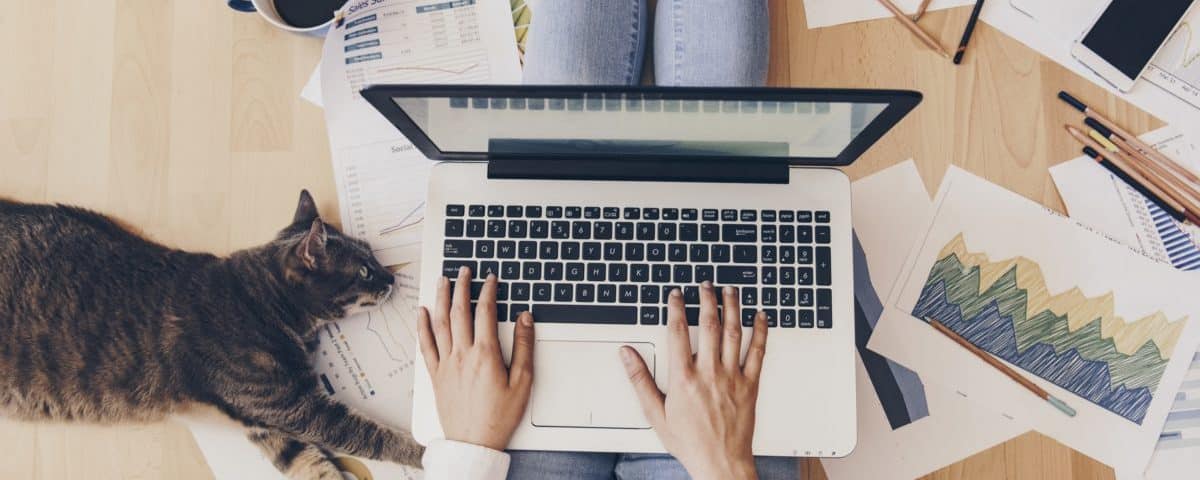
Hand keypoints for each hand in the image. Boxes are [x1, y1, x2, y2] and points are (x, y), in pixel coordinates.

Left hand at [417, 267, 533, 450]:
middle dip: (461, 286)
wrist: (474, 442)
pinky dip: (422, 326)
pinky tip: (421, 313)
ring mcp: (446, 364)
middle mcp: (462, 355)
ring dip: (440, 298)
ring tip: (442, 281)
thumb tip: (525, 318)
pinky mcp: (435, 375)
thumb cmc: (500, 416)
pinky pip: (425, 345)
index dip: (488, 291)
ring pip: (440, 323)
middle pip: (459, 311)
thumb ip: (524, 347)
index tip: (490, 278)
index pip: (485, 312)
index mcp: (485, 354)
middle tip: (463, 271)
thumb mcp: (523, 382)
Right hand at [621, 282, 767, 479]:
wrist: (720, 463)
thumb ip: (640, 380)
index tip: (676, 295)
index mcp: (684, 378)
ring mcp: (732, 377)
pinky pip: (758, 352)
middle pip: (708, 325)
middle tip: (705, 285)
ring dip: (732, 308)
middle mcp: (709, 373)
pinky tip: (761, 317)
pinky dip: (760, 332)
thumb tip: (627, 355)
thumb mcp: (655, 414)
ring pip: (733, 333)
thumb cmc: (689, 442)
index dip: (676, 309)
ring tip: (730, 290)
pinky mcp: (750, 385)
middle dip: (707, 300)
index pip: (678, 332)